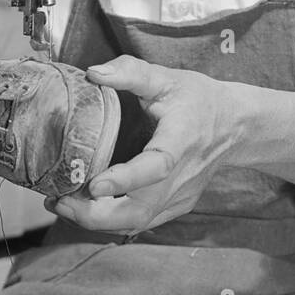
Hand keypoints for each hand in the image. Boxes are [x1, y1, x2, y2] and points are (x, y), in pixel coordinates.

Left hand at [45, 55, 241, 233]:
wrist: (235, 125)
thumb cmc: (199, 99)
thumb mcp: (167, 77)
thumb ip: (131, 72)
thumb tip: (93, 73)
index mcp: (182, 139)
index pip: (156, 166)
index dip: (126, 179)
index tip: (94, 185)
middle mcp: (182, 175)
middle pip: (140, 210)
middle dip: (96, 214)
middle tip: (60, 200)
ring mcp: (180, 196)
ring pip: (137, 223)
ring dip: (97, 222)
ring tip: (62, 204)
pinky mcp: (176, 205)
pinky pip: (141, 222)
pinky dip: (111, 222)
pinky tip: (86, 208)